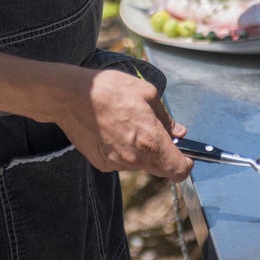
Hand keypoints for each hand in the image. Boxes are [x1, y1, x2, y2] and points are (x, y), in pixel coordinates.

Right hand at [50, 67, 193, 179]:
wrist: (73, 97)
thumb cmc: (112, 90)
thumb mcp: (148, 94)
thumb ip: (166, 118)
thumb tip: (179, 133)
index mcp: (151, 141)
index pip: (179, 170)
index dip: (187, 163)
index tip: (187, 153)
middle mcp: (135, 159)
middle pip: (162, 169)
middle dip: (166, 155)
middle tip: (158, 132)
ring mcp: (117, 164)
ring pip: (142, 165)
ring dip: (144, 151)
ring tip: (129, 124)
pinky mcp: (102, 164)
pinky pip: (123, 162)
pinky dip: (125, 151)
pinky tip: (114, 130)